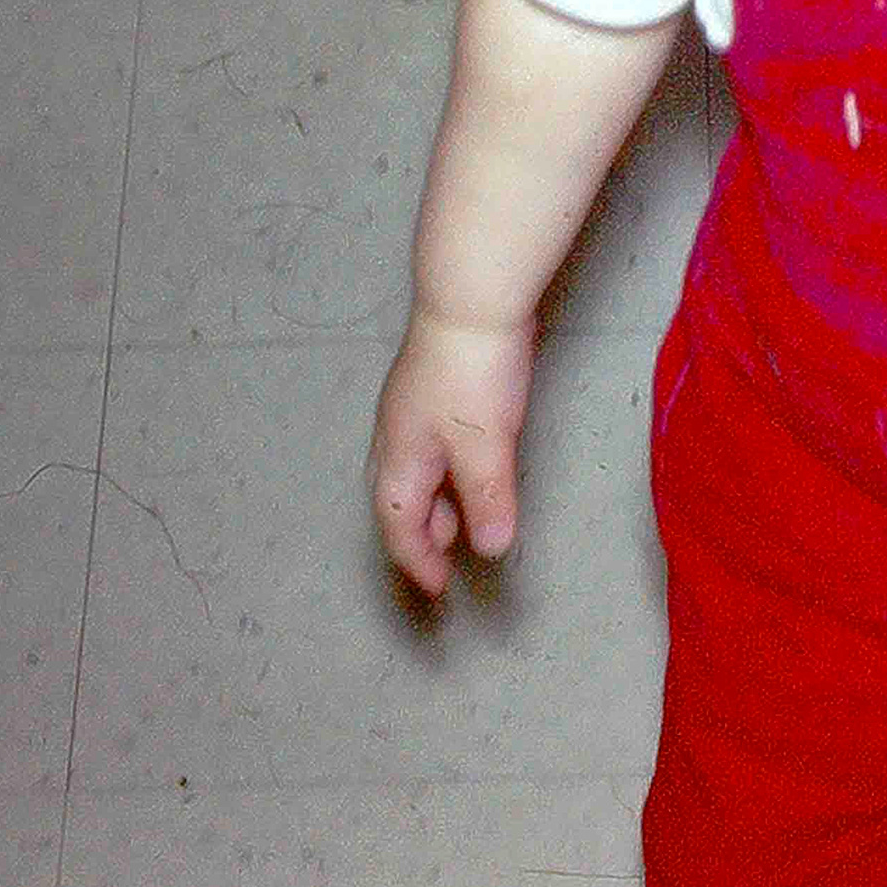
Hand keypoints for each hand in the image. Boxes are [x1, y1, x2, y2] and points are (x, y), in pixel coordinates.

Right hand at [368, 311, 537, 592]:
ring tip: (458, 523)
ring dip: (434, 503)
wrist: (471, 298)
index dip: (416, 560)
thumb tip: (490, 549)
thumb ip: (487, 499)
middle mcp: (396, 434)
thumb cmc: (473, 374)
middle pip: (399, 499)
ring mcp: (412, 407)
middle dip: (418, 534)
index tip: (436, 588)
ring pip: (415, 471)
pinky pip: (431, 446)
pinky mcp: (434, 386)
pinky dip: (446, 471)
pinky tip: (471, 466)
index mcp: (400, 456)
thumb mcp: (486, 446)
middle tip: (442, 563)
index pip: (399, 523)